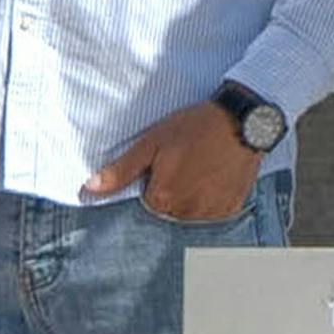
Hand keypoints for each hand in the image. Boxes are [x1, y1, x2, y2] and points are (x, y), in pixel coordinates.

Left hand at [87, 100, 259, 223]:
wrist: (243, 121)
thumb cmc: (195, 127)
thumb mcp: (152, 142)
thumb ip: (121, 170)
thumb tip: (89, 189)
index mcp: (162, 198)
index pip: (147, 201)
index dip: (154, 180)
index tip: (166, 163)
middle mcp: (186, 212)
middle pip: (169, 209)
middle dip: (173, 189)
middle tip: (186, 162)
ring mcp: (211, 212)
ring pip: (191, 212)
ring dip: (192, 195)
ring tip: (203, 167)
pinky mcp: (231, 208)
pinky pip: (213, 211)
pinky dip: (213, 198)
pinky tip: (217, 176)